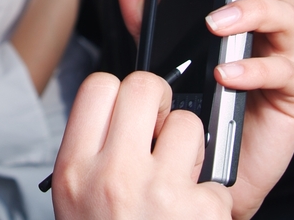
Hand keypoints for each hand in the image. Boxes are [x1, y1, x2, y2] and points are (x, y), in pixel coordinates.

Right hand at [52, 71, 233, 219]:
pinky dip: (212, 198)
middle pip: (144, 87)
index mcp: (75, 169)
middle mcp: (112, 174)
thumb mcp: (77, 200)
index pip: (97, 86)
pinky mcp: (199, 210)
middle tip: (162, 128)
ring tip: (180, 181)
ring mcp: (158, 191)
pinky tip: (194, 217)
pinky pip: (218, 177)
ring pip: (190, 124)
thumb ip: (93, 153)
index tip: (128, 110)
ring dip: (193, 150)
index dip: (119, 92)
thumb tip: (122, 109)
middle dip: (161, 102)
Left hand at [115, 0, 293, 219]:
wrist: (208, 169)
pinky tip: (227, 73)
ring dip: (251, 13)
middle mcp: (265, 29)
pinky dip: (253, 69)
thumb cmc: (194, 108)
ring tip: (217, 25)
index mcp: (238, 10)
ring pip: (287, 16)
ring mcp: (282, 57)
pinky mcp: (293, 93)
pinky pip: (284, 71)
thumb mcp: (163, 57)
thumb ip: (148, 20)